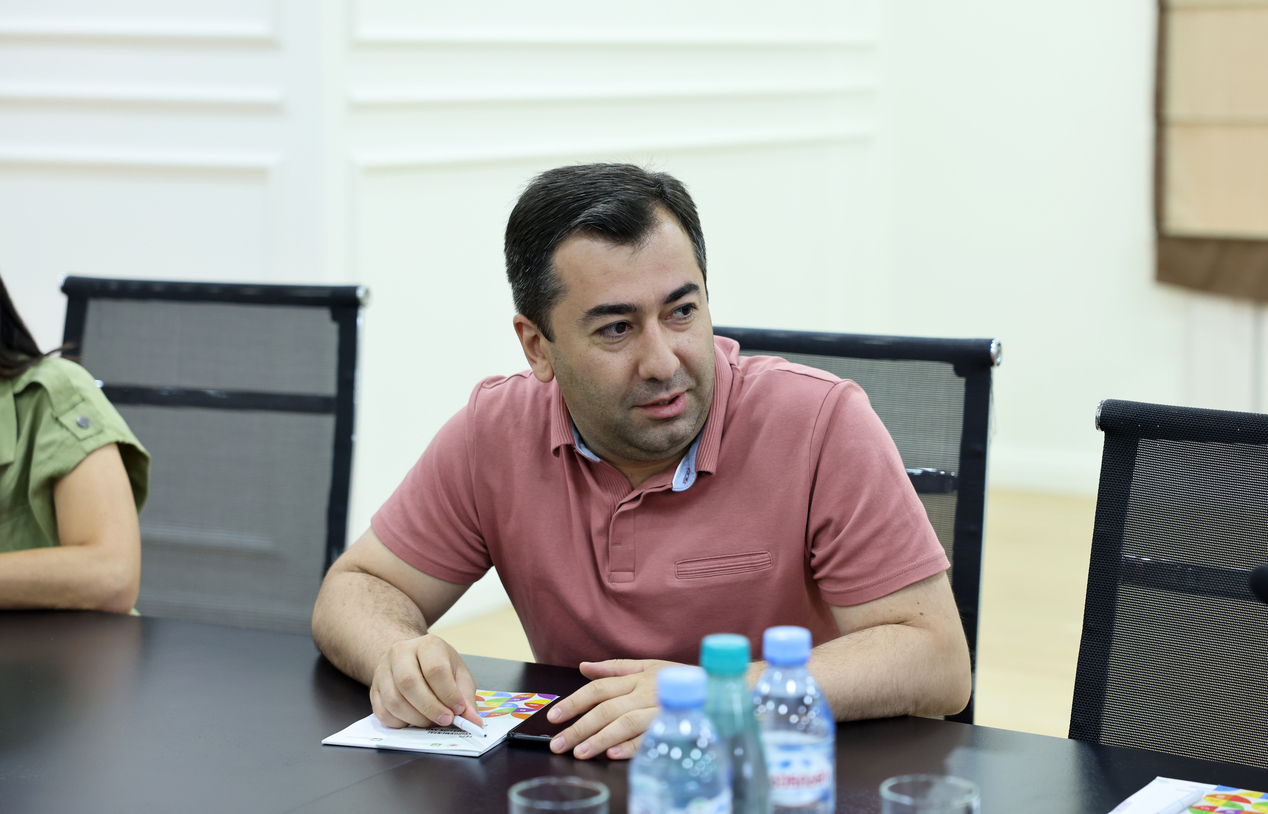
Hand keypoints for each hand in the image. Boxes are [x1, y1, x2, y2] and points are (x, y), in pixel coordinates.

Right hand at [369, 633, 481, 730]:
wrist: (410, 658)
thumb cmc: (438, 665)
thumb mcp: (458, 673)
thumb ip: (466, 696)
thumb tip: (473, 720)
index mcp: (427, 645)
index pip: (435, 669)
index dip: (447, 694)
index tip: (457, 710)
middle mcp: (401, 653)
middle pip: (409, 683)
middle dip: (429, 708)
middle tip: (444, 720)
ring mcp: (383, 670)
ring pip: (393, 700)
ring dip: (415, 718)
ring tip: (430, 721)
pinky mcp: (374, 688)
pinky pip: (382, 711)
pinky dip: (399, 722)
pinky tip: (413, 720)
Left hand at [546, 658, 675, 760]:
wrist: (723, 689)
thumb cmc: (683, 679)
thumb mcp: (650, 666)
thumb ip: (615, 667)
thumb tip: (584, 666)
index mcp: (638, 678)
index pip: (598, 689)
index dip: (574, 702)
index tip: (554, 717)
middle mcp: (646, 692)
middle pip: (606, 709)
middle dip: (579, 727)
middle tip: (558, 743)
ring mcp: (660, 710)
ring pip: (624, 724)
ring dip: (600, 739)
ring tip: (580, 753)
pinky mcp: (674, 727)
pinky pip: (650, 738)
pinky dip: (632, 745)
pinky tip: (614, 754)